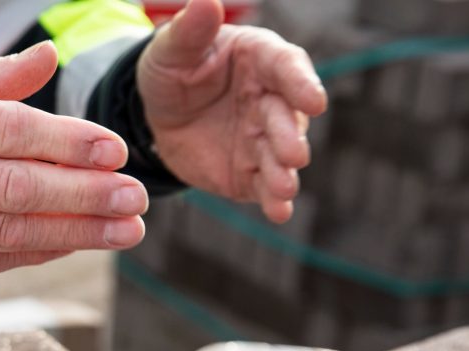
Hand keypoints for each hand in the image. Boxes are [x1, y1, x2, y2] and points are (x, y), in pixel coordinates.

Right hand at [0, 42, 148, 281]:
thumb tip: (49, 57)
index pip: (7, 133)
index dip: (66, 144)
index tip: (114, 151)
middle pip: (14, 190)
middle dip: (83, 196)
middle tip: (135, 198)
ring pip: (6, 233)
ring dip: (73, 234)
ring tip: (124, 229)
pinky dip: (36, 253)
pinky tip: (75, 243)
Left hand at [138, 0, 327, 222]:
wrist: (155, 113)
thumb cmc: (171, 70)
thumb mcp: (171, 49)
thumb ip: (190, 30)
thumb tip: (206, 1)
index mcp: (261, 59)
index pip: (287, 67)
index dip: (301, 83)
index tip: (313, 100)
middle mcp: (271, 99)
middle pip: (288, 118)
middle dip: (291, 137)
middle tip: (293, 155)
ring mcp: (264, 138)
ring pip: (281, 156)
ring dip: (285, 173)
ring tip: (284, 188)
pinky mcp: (250, 172)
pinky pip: (265, 187)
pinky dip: (274, 201)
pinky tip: (278, 212)